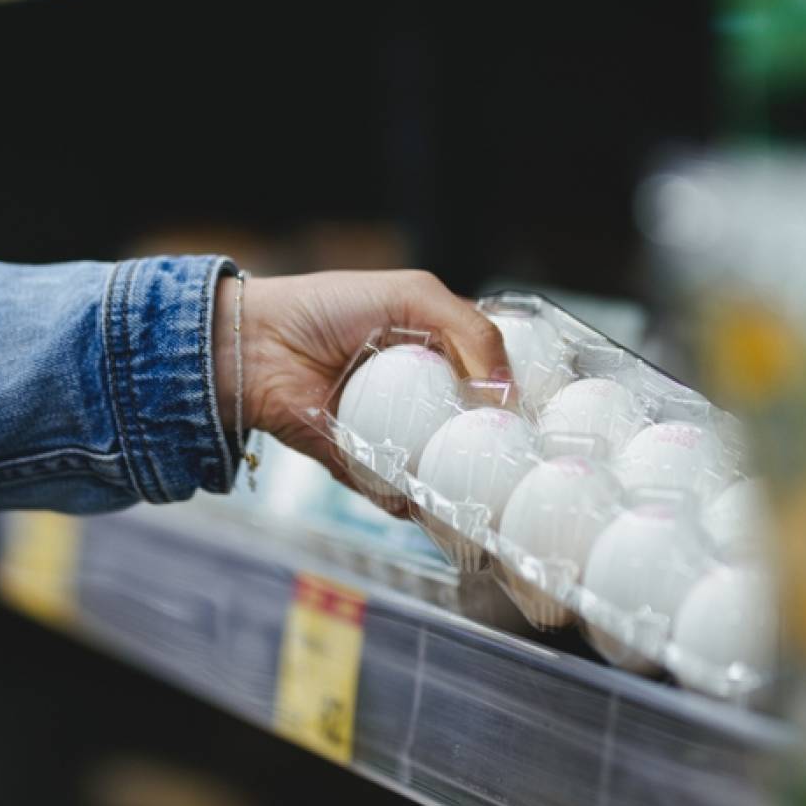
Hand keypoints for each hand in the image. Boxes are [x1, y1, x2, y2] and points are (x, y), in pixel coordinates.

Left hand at [213, 270, 508, 483]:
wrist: (258, 344)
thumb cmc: (329, 307)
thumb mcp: (413, 296)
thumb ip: (469, 328)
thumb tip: (507, 389)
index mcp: (434, 350)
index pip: (489, 376)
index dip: (516, 396)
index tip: (547, 418)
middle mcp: (417, 394)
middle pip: (470, 430)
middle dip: (496, 450)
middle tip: (525, 464)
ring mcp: (390, 433)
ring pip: (438, 467)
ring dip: (462, 483)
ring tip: (494, 498)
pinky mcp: (361, 465)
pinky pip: (396, 492)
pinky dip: (415, 502)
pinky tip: (440, 509)